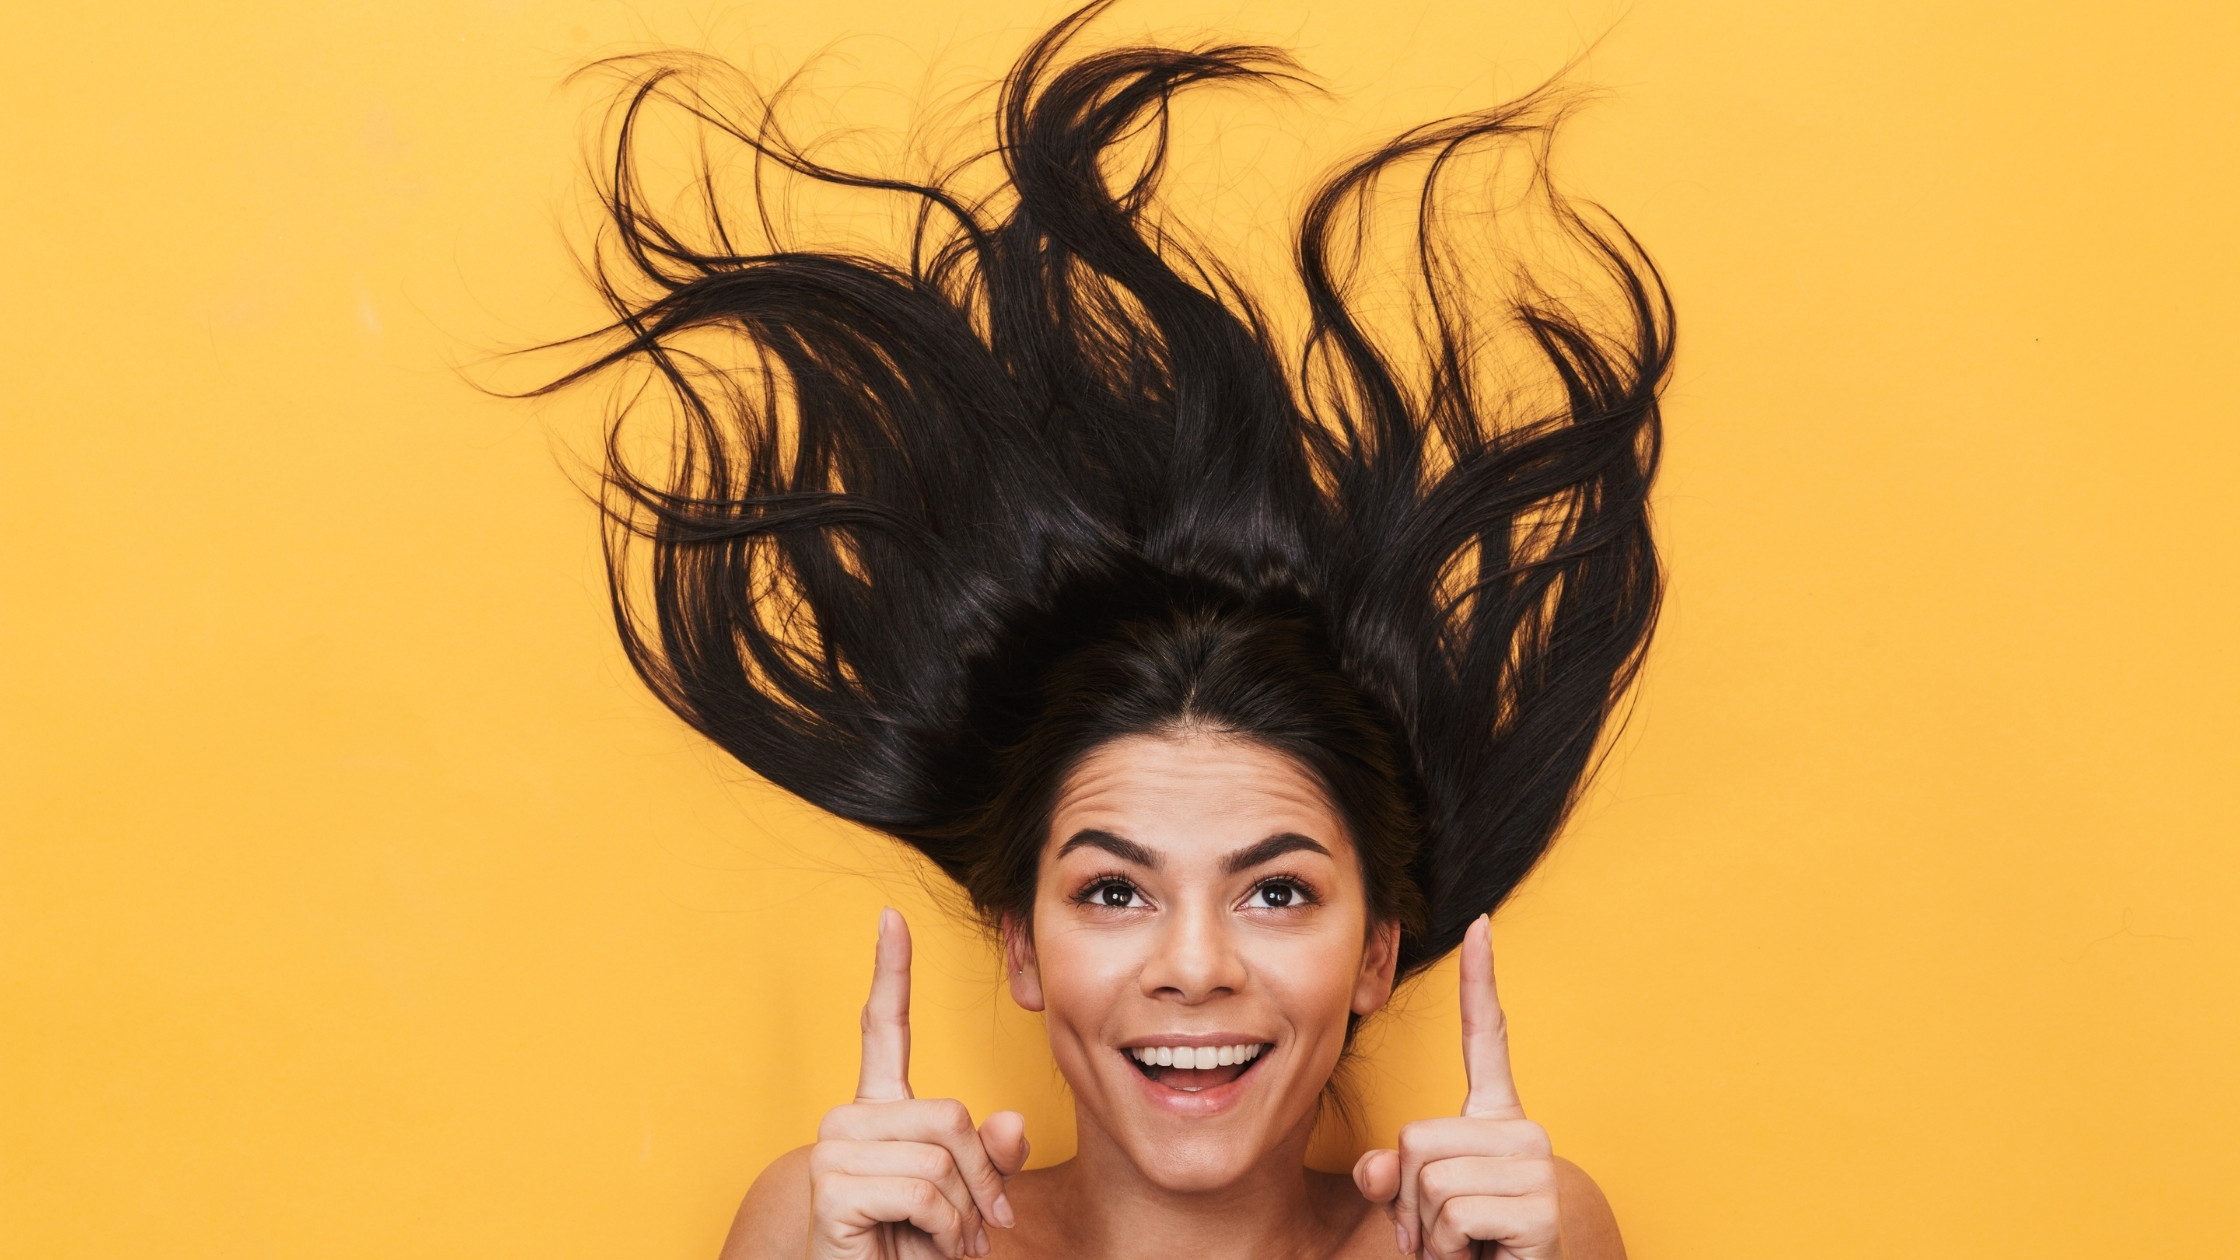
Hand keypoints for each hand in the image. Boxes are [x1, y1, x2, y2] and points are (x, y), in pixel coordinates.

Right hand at [806, 909, 1029, 1259]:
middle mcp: (848, 1119)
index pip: (883, 1027)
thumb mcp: (970, 1199)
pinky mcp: (832, 1185)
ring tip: (948, 1242)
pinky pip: (922, 1189)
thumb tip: (1010, 1122)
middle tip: (977, 1226)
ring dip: (963, 1211)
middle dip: (979, 1178)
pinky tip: (925, 1246)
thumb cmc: (917, 1250)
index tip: (892, 917)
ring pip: (942, 1153)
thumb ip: (991, 1157)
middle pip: (952, 1113)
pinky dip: (945, 1228)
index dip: (891, 971)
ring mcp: (834, 1149)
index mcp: (880, 1111)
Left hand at [1352, 916, 1562, 1259]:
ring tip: (1461, 1247)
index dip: (1481, 982)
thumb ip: (1387, 1176)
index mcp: (1494, 1120)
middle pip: (1415, 1138)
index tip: (1479, 925)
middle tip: (1442, 1231)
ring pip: (1428, 1179)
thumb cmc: (1464, 1249)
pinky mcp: (1540, 1209)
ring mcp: (1536, 1167)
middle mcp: (1522, 1132)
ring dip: (1426, 1231)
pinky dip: (1447, 1249)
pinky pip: (1451, 1213)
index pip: (1487, 1039)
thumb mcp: (1410, 1208)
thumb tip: (1376, 1170)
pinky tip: (1477, 1257)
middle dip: (1409, 1198)